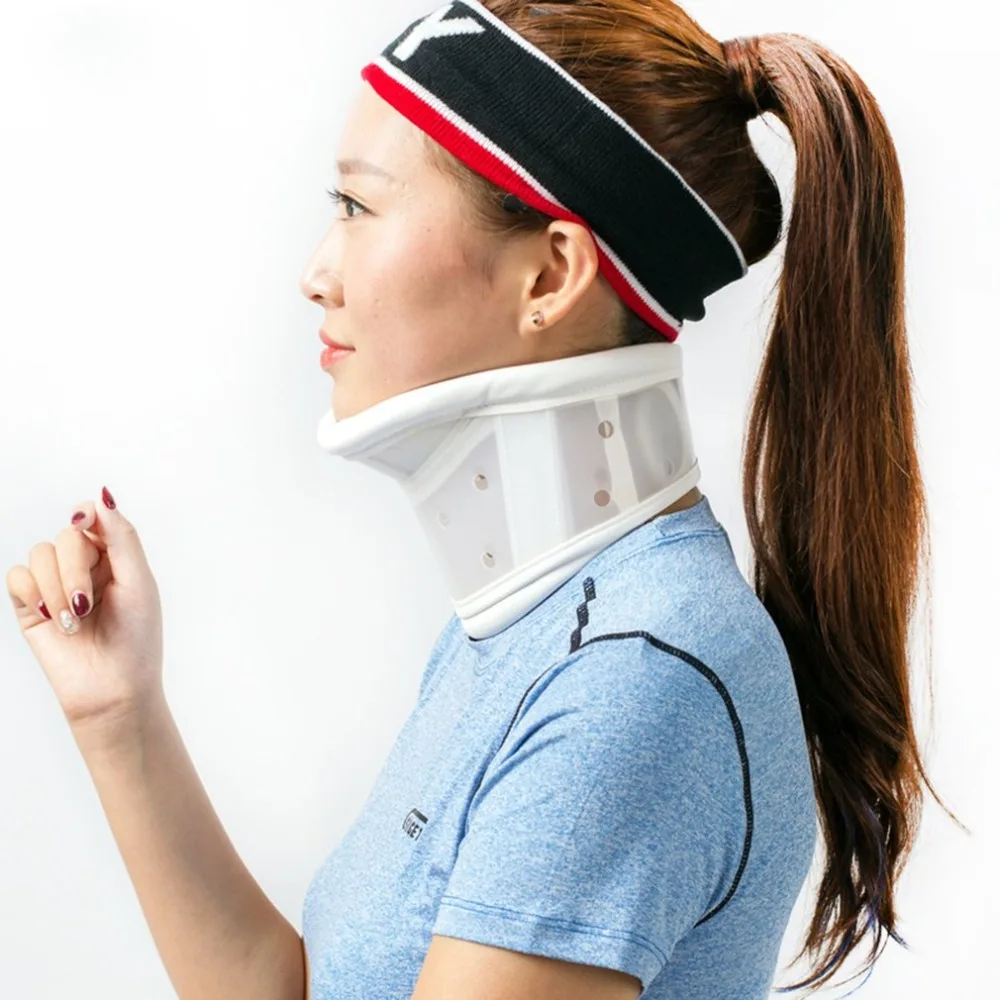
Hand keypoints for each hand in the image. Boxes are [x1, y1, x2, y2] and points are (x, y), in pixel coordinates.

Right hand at [6, 487, 163, 732]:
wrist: (112, 688)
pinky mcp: (31, 606)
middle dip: (75, 568)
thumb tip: (102, 496)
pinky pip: (17, 576)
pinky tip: (52, 618)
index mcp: (116, 558)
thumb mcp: (138, 582)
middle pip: (67, 535)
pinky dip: (33, 593)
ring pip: (40, 553)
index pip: (93, 518)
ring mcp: (56, 585)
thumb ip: (121, 537)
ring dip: (57, 586)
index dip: (86, 514)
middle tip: (86, 604)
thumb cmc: (136, 638)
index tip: (83, 521)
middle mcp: (85, 566)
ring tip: (74, 620)